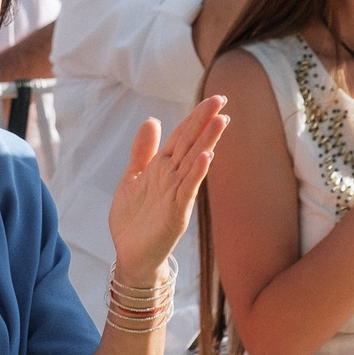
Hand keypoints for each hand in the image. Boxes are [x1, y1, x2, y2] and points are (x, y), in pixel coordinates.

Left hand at [105, 96, 229, 278]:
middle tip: (222, 99)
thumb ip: (143, 151)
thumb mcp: (133, 177)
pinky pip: (188, 190)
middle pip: (191, 144)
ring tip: (221, 121)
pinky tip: (206, 157)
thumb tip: (152, 120)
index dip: (194, 118)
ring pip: (194, 163)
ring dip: (207, 142)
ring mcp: (177, 195)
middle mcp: (173, 178)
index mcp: (163, 168)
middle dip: (205, 122)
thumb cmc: (134, 219)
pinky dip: (197, 174)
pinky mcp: (176, 214)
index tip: (212, 99)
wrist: (131, 255)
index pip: (181, 137)